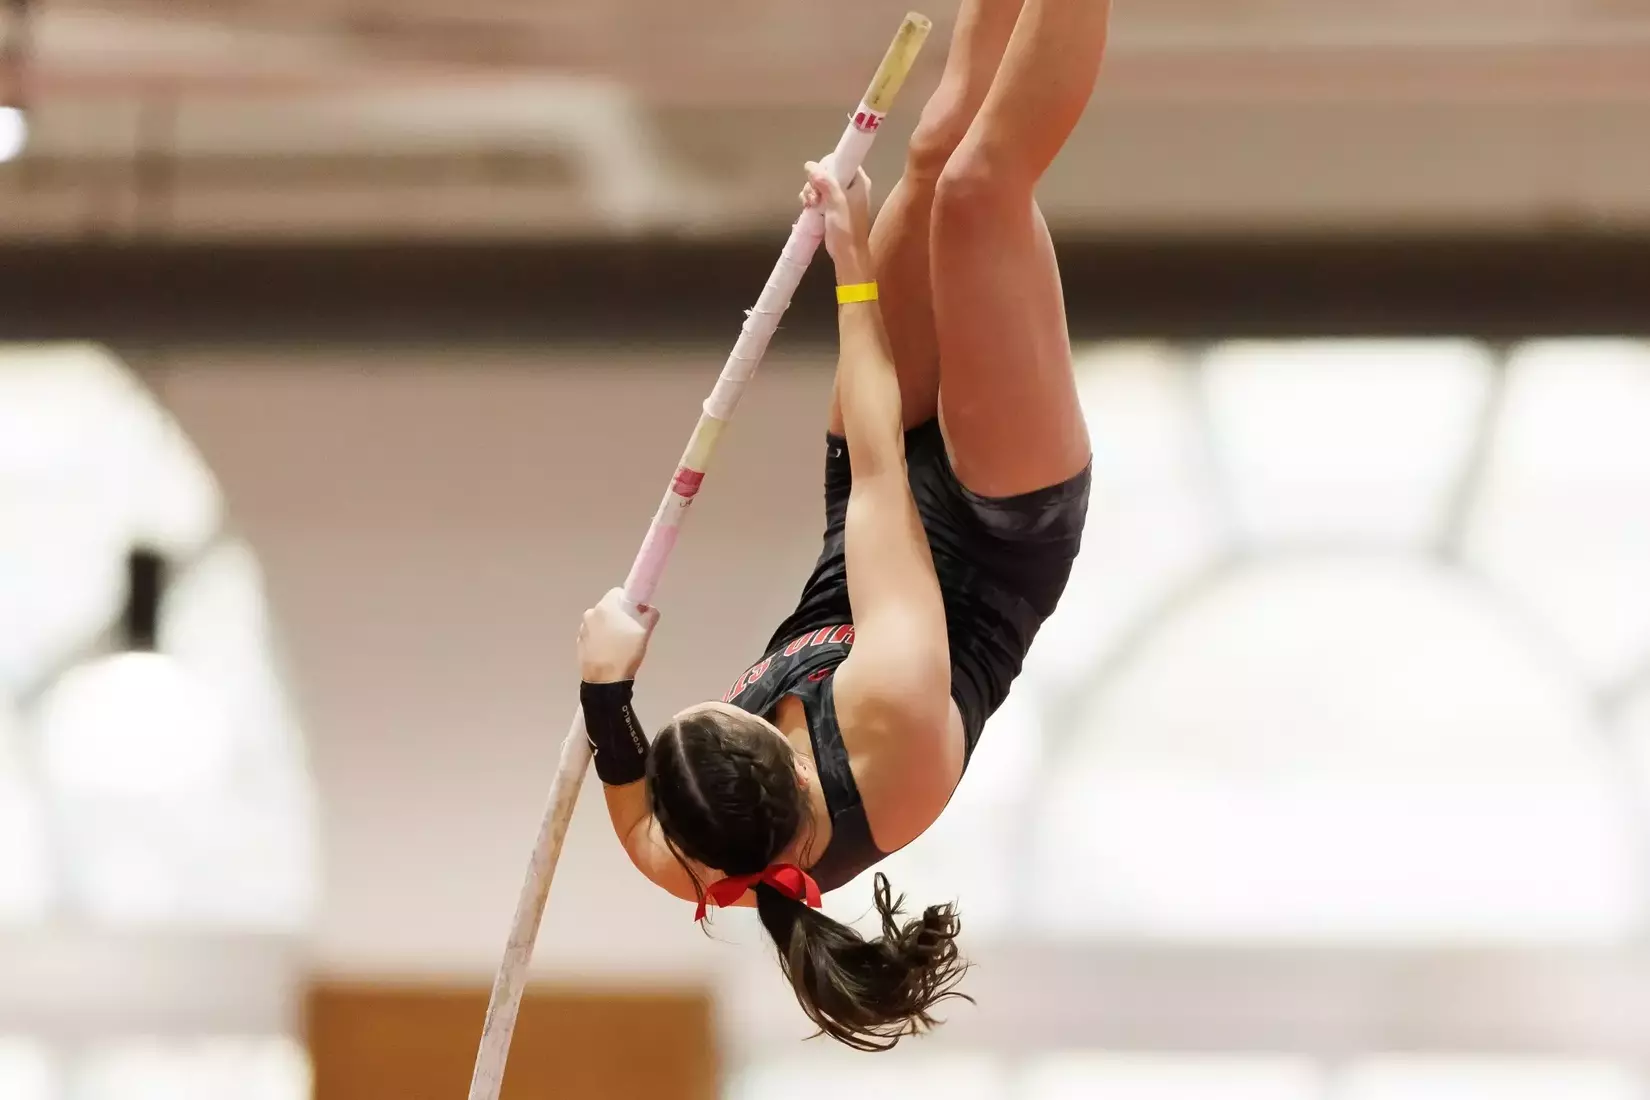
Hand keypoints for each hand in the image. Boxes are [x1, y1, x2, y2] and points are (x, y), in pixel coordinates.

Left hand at [578, 588, 659, 682]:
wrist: (605, 681)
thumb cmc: (625, 653)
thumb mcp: (644, 633)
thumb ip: (650, 615)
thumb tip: (649, 608)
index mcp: (605, 607)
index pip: (618, 592)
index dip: (629, 601)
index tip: (636, 613)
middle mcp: (590, 614)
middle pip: (608, 607)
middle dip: (619, 615)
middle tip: (630, 630)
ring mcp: (583, 629)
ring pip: (600, 621)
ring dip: (609, 627)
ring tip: (619, 644)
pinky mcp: (580, 643)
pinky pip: (593, 634)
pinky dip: (601, 638)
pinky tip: (609, 652)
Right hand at [800, 158, 872, 275]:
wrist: (847, 253)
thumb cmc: (847, 228)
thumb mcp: (836, 202)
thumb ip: (825, 182)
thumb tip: (810, 165)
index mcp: (858, 181)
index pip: (842, 160)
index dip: (828, 165)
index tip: (819, 177)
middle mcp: (850, 187)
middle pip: (828, 172)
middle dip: (816, 181)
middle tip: (813, 195)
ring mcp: (840, 198)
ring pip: (821, 184)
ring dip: (811, 191)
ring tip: (810, 203)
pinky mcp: (831, 208)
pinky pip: (818, 196)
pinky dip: (811, 199)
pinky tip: (807, 206)